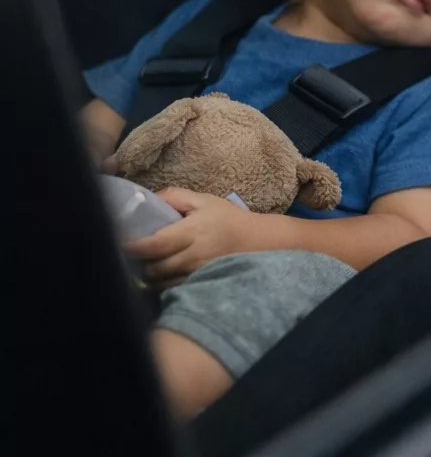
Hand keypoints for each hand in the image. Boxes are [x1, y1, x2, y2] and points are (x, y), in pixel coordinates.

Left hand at [124, 189, 263, 287]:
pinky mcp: (199, 285)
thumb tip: (147, 199)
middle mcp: (193, 256)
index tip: (118, 245)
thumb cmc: (227, 219)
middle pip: (154, 268)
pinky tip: (157, 275)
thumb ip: (174, 196)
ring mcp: (196, 274)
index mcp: (192, 232)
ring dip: (148, 275)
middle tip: (128, 254)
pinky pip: (171, 289)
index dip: (134, 248)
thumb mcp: (204, 201)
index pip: (157, 245)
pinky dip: (160, 284)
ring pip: (160, 282)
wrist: (256, 241)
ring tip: (142, 264)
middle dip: (138, 263)